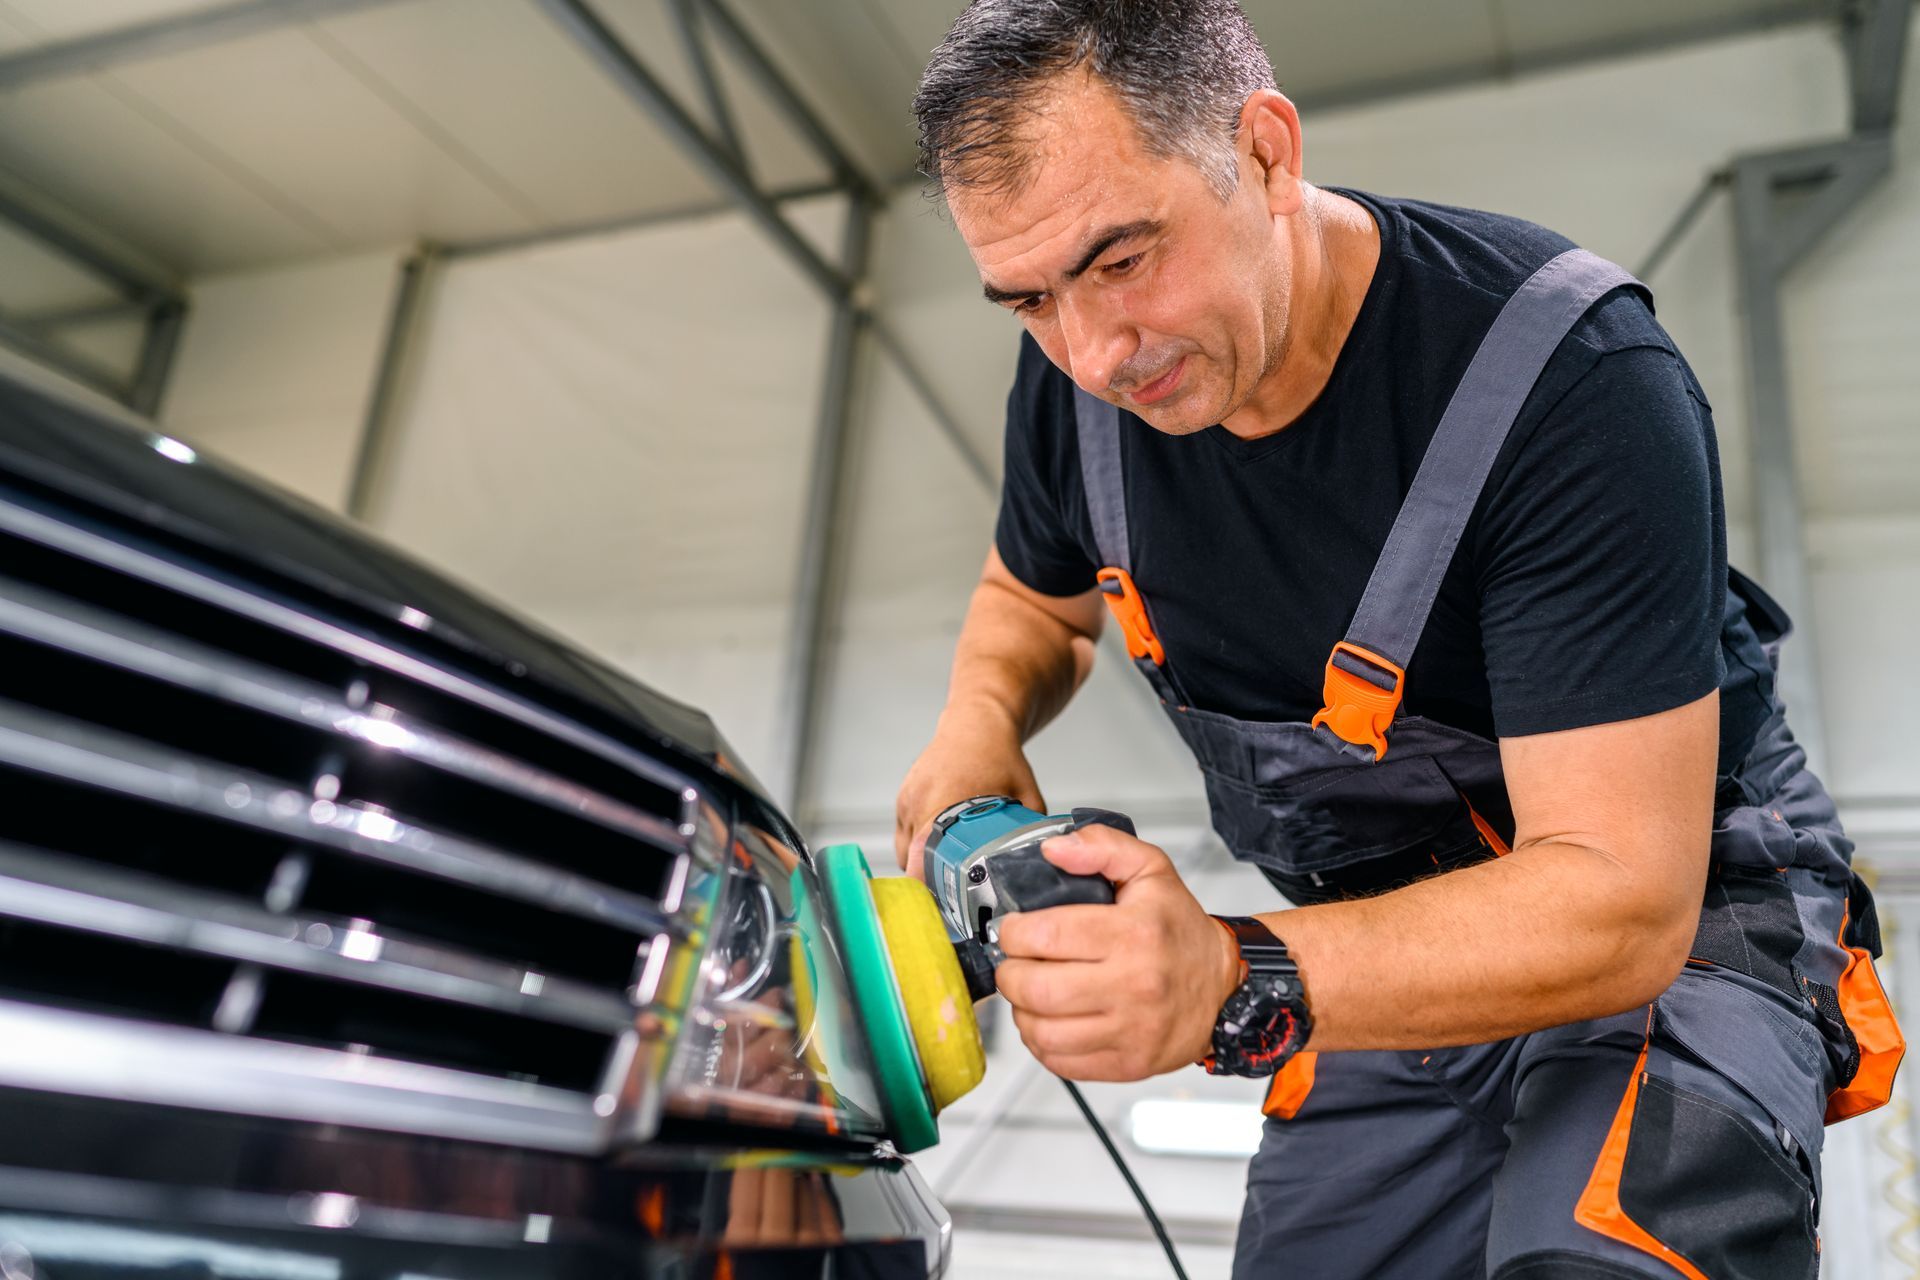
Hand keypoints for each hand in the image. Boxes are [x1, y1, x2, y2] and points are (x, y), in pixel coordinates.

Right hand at [893, 703, 1044, 879]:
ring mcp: (907, 800)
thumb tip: (1040, 860)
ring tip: (944, 871)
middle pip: (910, 861)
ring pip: (903, 850)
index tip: (947, 902)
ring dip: (919, 863)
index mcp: (943, 804)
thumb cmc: (998, 754)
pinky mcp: (903, 797)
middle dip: (928, 879)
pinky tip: (936, 847)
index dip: (932, 886)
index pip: (922, 861)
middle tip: (950, 894)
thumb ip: (1030, 830)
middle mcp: (919, 803)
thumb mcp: (1026, 794)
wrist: (976, 721)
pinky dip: (915, 845)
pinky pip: (902, 833)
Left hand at [993, 824, 1241, 1080]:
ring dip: (1022, 1011)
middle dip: (1011, 973)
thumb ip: (1101, 846)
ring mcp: (1131, 1030)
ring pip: (1042, 1032)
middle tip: (1018, 963)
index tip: (1015, 930)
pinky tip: (1050, 1020)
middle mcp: (1133, 984)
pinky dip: (1042, 1043)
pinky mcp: (1129, 1063)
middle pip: (1035, 989)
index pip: (1044, 936)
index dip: (1013, 932)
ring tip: (1032, 992)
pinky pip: (1061, 1062)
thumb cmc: (1180, 931)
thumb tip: (1054, 849)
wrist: (1224, 987)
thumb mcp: (1150, 870)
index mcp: (1133, 933)